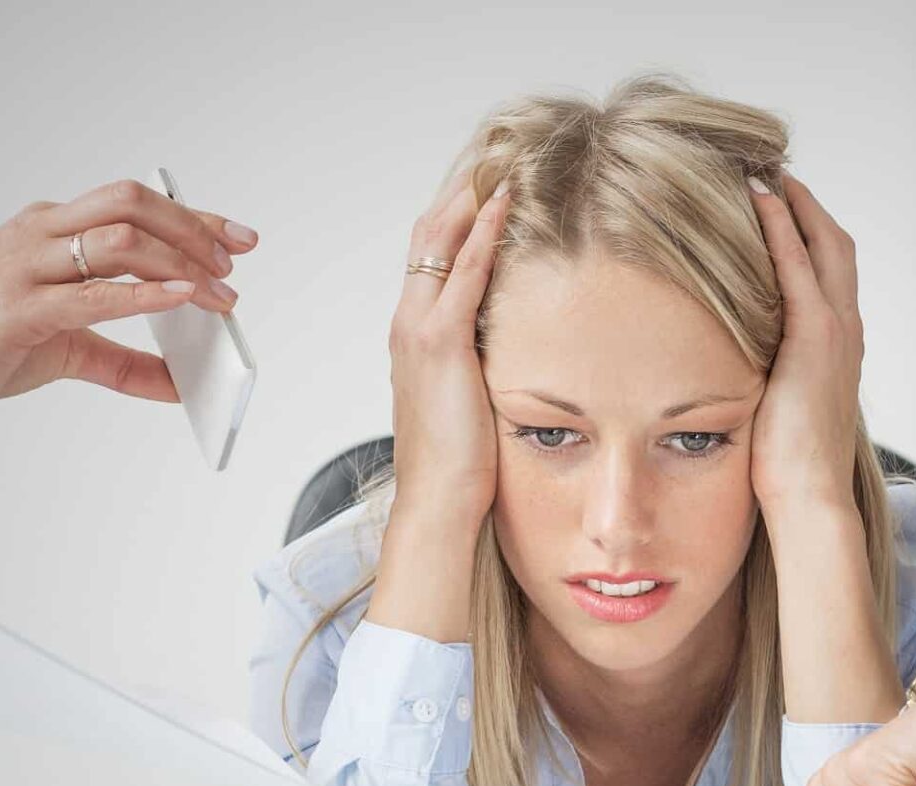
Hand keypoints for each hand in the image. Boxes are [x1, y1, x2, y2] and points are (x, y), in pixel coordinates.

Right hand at [0, 179, 258, 419]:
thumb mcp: (70, 349)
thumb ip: (126, 364)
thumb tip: (178, 387)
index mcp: (52, 228)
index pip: (134, 204)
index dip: (194, 216)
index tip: (239, 237)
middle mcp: (41, 234)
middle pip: (131, 204)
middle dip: (192, 230)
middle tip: (231, 266)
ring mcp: (28, 266)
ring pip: (119, 239)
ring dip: (180, 264)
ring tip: (217, 294)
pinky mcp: (21, 309)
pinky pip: (93, 293)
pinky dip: (144, 295)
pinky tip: (181, 299)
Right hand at [384, 174, 511, 520]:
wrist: (437, 500)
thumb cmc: (455, 464)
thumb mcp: (468, 401)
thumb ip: (477, 367)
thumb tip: (508, 354)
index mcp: (412, 336)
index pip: (430, 257)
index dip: (456, 217)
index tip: (488, 185)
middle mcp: (407, 323)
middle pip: (428, 235)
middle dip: (461, 192)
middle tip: (497, 156)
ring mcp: (418, 329)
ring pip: (440, 242)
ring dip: (471, 198)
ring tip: (502, 162)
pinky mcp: (439, 342)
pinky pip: (464, 273)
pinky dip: (484, 234)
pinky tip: (505, 206)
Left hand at [747, 175, 863, 513]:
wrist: (809, 494)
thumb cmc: (788, 466)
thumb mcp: (777, 404)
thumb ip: (768, 374)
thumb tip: (733, 364)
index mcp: (839, 347)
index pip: (830, 273)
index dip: (809, 234)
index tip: (779, 206)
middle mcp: (846, 330)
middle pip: (835, 246)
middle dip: (806, 207)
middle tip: (773, 175)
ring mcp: (836, 330)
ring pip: (824, 245)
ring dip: (795, 204)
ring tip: (763, 174)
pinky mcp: (816, 337)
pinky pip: (799, 266)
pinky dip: (781, 227)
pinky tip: (758, 201)